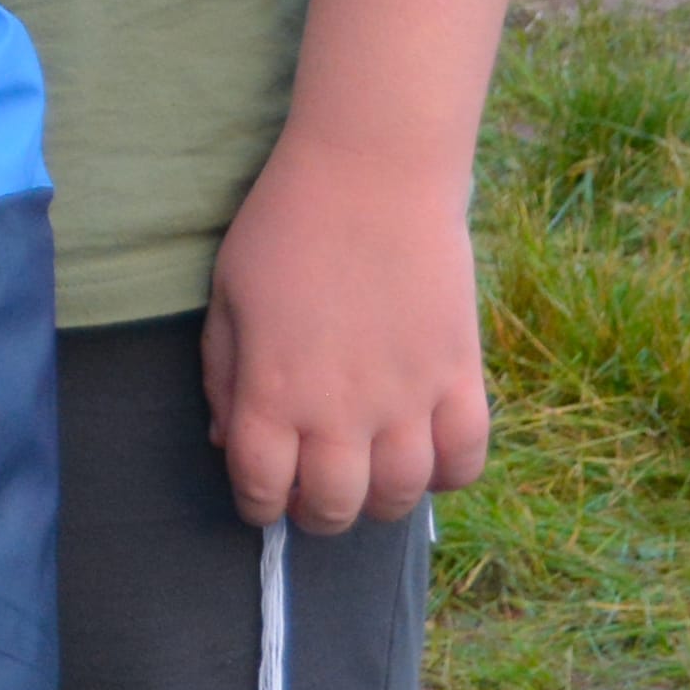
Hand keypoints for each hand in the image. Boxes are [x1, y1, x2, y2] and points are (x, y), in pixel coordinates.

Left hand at [203, 132, 491, 531]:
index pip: (261, 486)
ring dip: (380, 503)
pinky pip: (466, 457)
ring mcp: (407, 398)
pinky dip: (448, 474)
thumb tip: (227, 439)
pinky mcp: (460, 377)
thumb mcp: (227, 296)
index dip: (257, 506)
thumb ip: (223, 374)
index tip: (261, 500)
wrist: (372, 173)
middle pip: (333, 506)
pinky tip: (427, 457)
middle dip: (317, 515)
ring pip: (400, 495)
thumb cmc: (286, 226)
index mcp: (272, 392)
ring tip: (368, 482)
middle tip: (315, 496)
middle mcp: (339, 410)